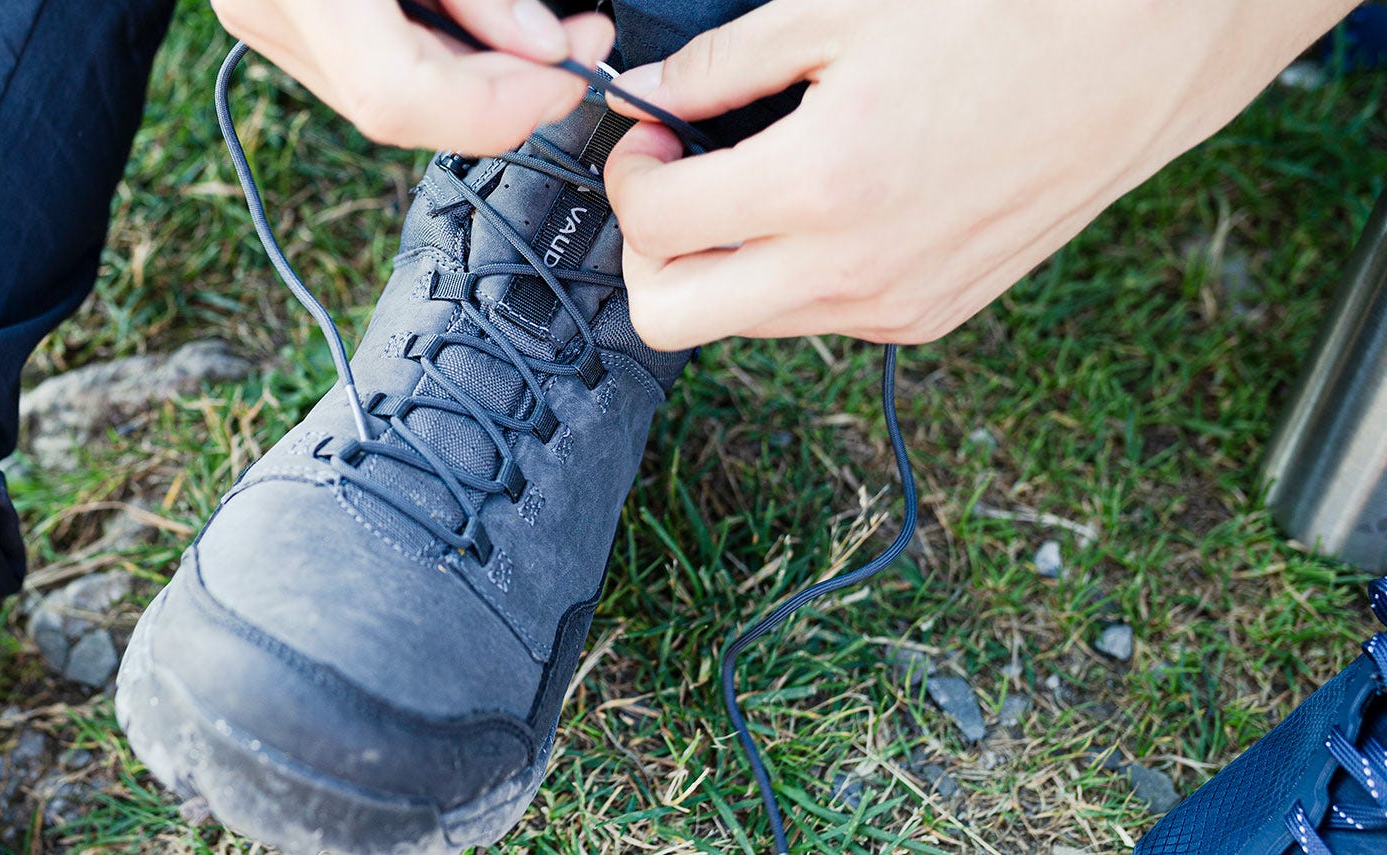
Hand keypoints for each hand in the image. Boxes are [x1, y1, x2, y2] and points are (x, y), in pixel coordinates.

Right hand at [212, 0, 614, 153]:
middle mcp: (269, 8)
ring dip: (473, 77)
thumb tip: (544, 47)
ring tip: (534, 30)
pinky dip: (435, 54)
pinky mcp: (276, 12)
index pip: (399, 98)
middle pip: (399, 108)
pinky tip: (475, 22)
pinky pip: (369, 65)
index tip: (568, 70)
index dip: (496, 105)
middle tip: (577, 43)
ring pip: (386, 98)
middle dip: (504, 89)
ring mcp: (264, 17)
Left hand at [602, 0, 1359, 348]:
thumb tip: (639, 95)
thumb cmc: (1005, 16)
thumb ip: (719, 64)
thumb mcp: (839, 11)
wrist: (1139, 57)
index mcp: (824, 187)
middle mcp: (855, 271)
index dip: (630, 173)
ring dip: (720, 263)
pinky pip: (815, 318)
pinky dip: (790, 272)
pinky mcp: (927, 318)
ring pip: (741, 324)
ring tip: (757, 180)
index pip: (655, 224)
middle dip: (649, 250)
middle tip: (678, 179)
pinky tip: (824, 203)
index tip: (653, 135)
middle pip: (670, 318)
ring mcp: (893, 307)